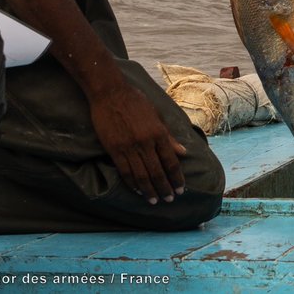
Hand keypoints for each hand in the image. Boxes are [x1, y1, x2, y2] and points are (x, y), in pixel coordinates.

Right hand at [89, 82, 186, 204]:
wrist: (110, 93)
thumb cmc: (136, 102)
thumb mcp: (157, 116)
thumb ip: (169, 137)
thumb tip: (183, 153)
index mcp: (159, 133)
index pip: (171, 161)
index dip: (176, 177)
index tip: (181, 189)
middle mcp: (146, 142)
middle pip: (157, 171)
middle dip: (165, 187)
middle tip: (170, 199)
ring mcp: (129, 146)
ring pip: (141, 175)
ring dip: (149, 190)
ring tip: (154, 200)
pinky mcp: (114, 149)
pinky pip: (125, 171)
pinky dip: (132, 183)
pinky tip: (138, 191)